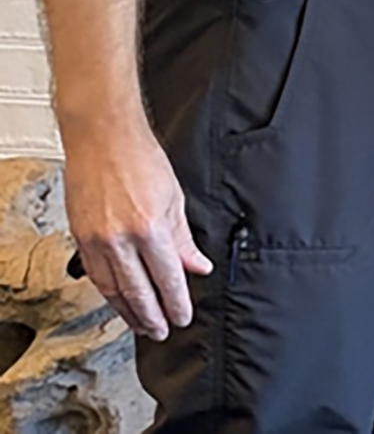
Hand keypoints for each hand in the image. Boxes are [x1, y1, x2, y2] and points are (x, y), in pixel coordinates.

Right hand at [62, 123, 212, 340]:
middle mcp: (120, 240)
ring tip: (143, 324)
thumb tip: (197, 266)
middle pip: (138, 292)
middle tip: (163, 331)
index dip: (176, 303)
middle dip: (152, 317)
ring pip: (113, 290)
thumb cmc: (141, 160)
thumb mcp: (175, 198)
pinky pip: (95, 276)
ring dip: (128, 312)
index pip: (167, 278)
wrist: (103, 139)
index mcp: (150, 228)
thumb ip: (184, 239)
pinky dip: (109, 293)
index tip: (183, 317)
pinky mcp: (80, 239)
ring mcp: (96, 242)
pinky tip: (118, 301)